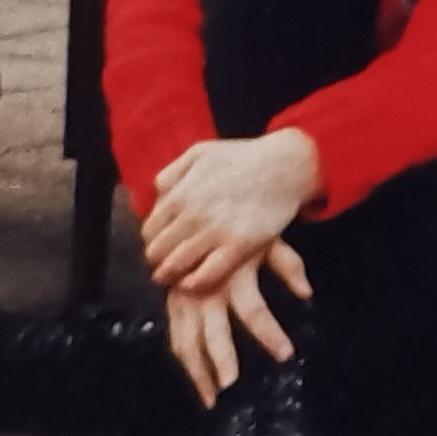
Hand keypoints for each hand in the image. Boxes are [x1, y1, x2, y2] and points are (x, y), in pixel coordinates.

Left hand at [142, 128, 323, 295]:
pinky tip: (192, 283)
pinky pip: (206, 275)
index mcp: (181, 193)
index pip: (149, 230)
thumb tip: (156, 196)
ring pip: (176, 265)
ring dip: (169, 275)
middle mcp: (194, 214)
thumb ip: (172, 173)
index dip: (151, 241)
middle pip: (158, 251)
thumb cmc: (244, 157)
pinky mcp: (240, 245)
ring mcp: (216, 231)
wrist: (286, 164)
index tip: (158, 246)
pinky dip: (193, 283)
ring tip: (172, 278)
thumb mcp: (200, 152)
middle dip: (156, 260)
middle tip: (162, 265)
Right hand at [163, 242, 308, 404]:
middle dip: (221, 361)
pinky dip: (186, 360)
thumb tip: (308, 292)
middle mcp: (205, 290)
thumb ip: (288, 265)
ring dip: (198, 372)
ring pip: (188, 342)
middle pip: (212, 333)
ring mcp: (184, 298)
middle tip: (231, 387)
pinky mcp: (173, 302)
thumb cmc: (238, 226)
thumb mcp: (266, 238)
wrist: (196, 212)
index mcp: (232, 275)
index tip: (286, 354)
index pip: (254, 311)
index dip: (270, 334)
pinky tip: (197, 379)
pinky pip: (177, 336)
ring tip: (212, 399)